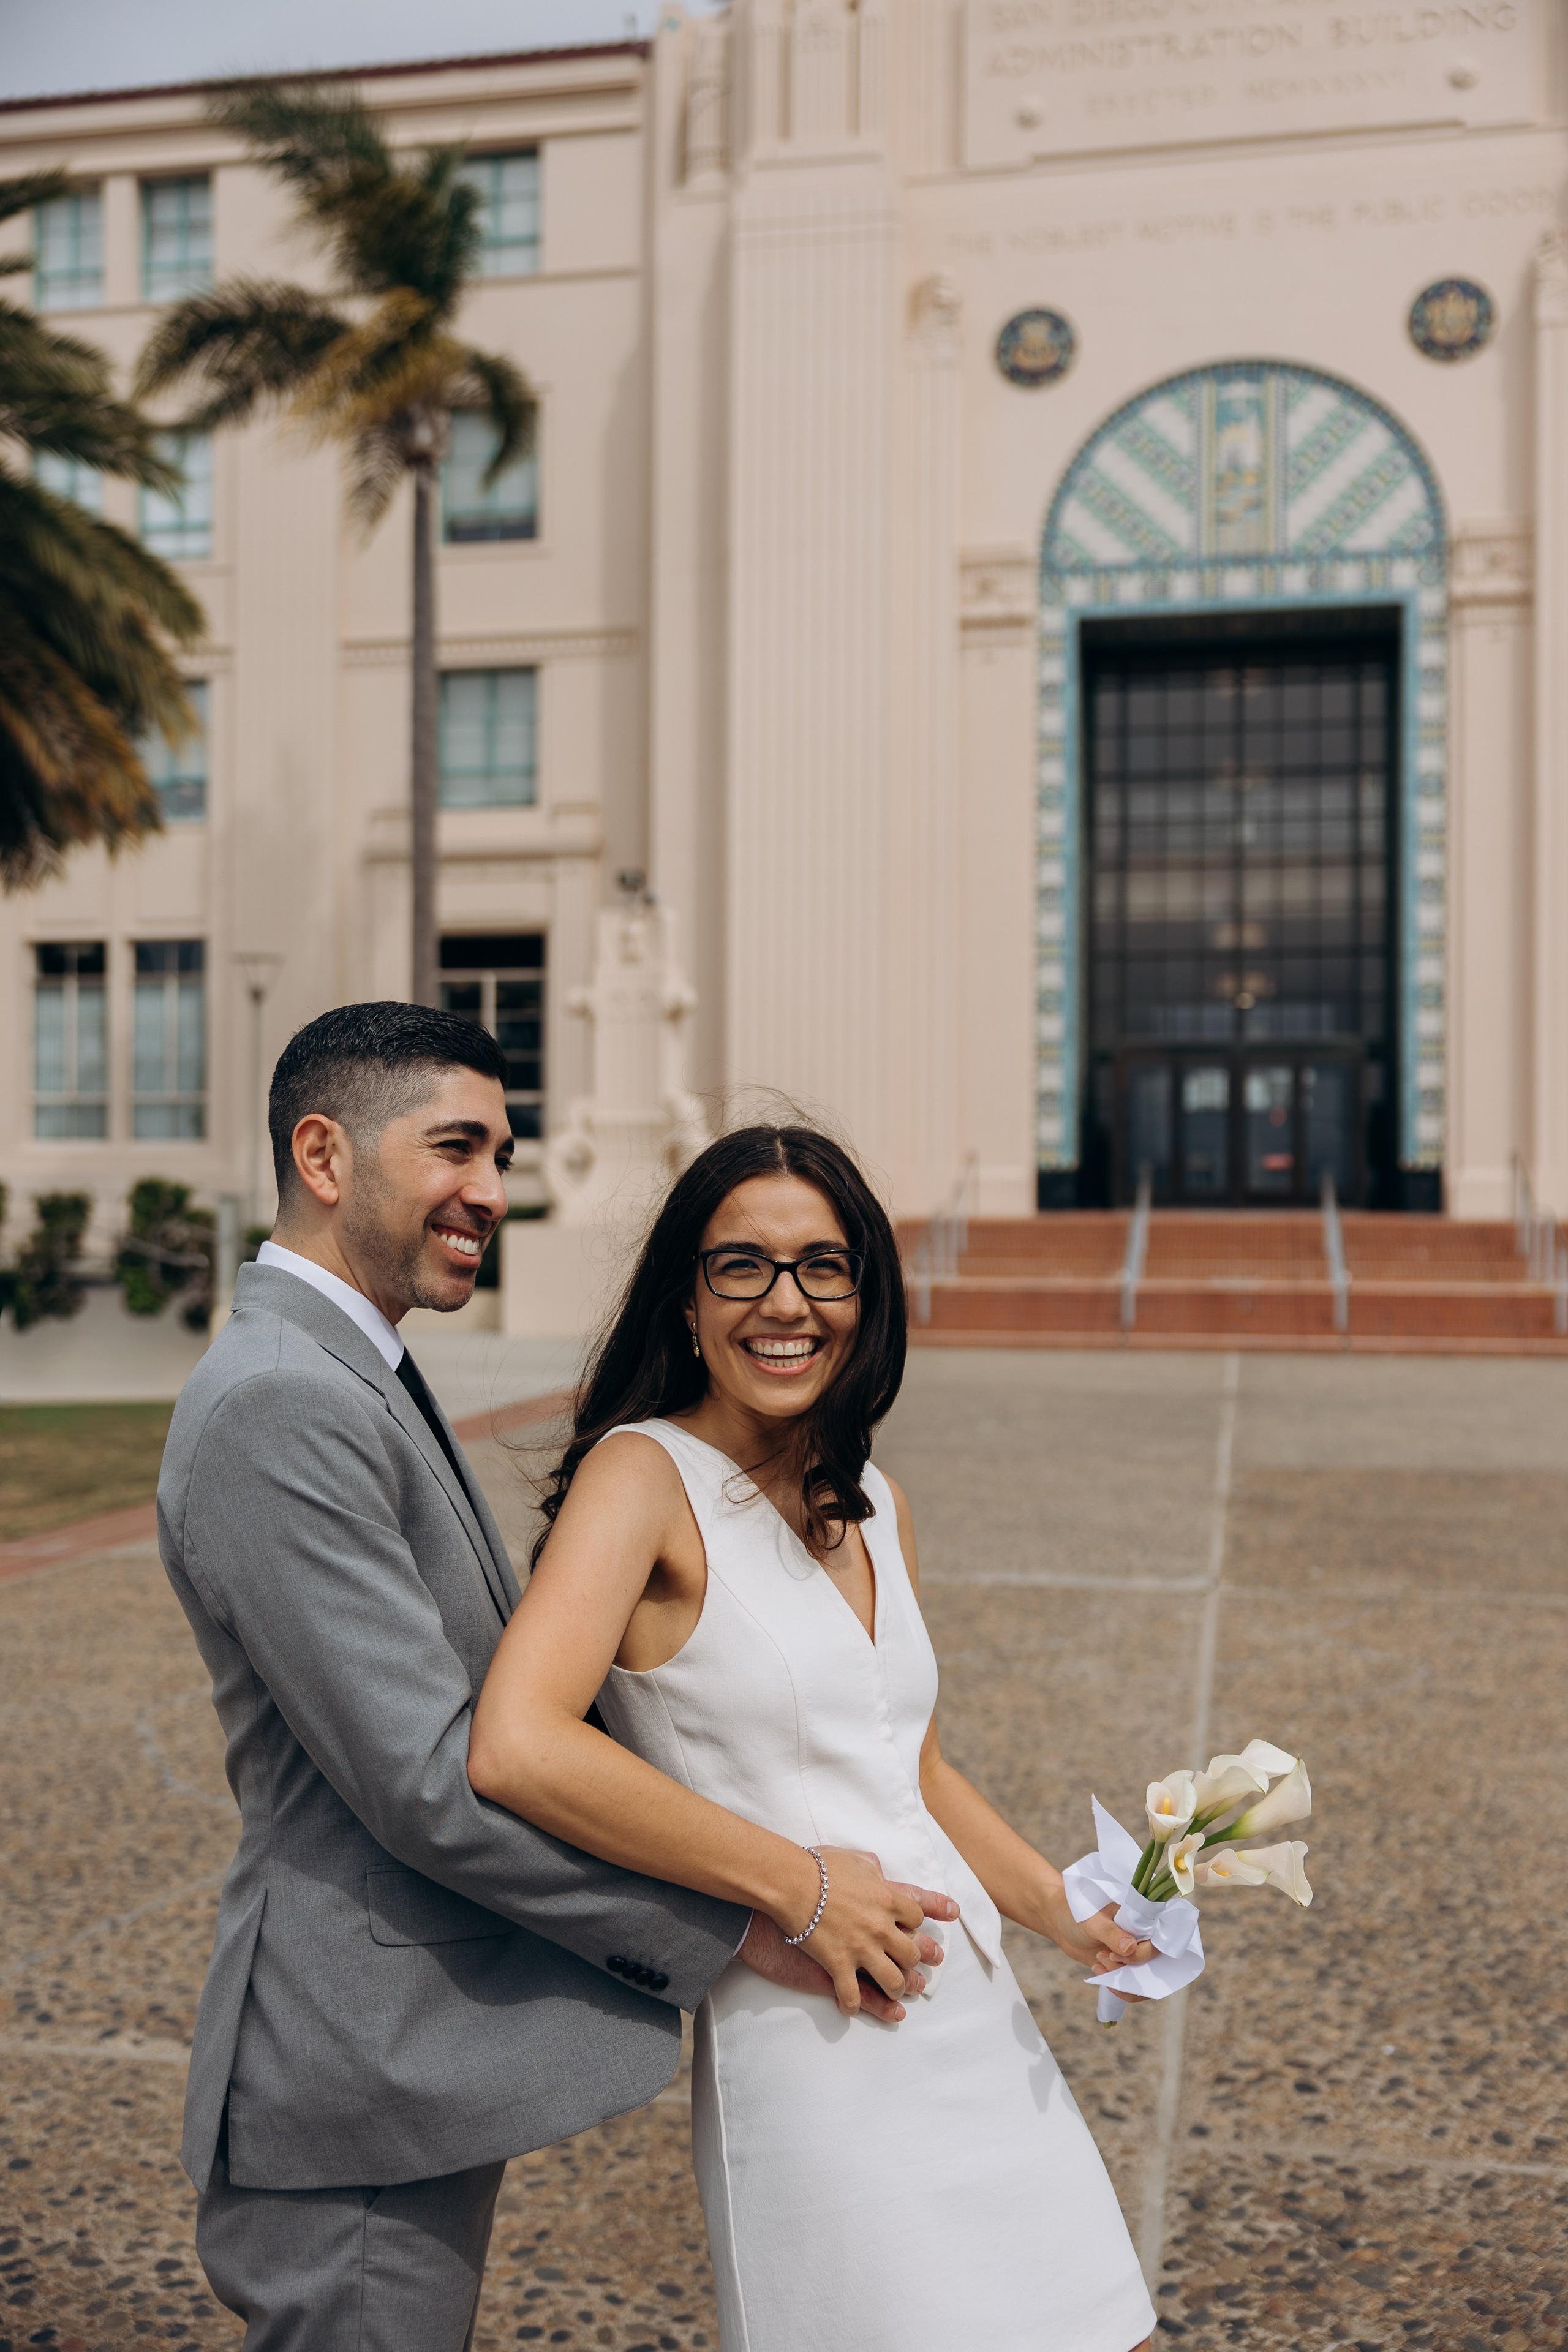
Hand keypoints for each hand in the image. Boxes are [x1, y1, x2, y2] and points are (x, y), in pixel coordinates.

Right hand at [740, 1866, 957, 2021]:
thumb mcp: (854, 1859)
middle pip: (912, 1952)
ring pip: (893, 1980)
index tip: (928, 1928)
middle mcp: (881, 1927)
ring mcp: (861, 1949)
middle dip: (920, 1962)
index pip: (917, 1915)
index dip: (922, 1923)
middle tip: (924, 1971)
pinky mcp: (838, 1965)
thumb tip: (880, 1871)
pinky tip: (851, 2009)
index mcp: (887, 1898)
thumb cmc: (818, 1866)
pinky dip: (853, 2005)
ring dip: (898, 1989)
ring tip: (897, 1994)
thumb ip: (872, 1867)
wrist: (790, 1882)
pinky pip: (853, 1996)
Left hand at [1041, 1887, 1155, 2003]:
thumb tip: (1131, 1948)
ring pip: (1144, 1980)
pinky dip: (1118, 1986)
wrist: (1066, 1926)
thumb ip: (1112, 1934)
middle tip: (1103, 1957)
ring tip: (1098, 1961)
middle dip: (1128, 1969)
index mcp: (1143, 1919)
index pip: (1156, 1943)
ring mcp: (1137, 1954)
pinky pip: (1133, 1986)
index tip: (1114, 1955)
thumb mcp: (1094, 1922)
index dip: (1140, 1955)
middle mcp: (1145, 1938)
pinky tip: (1098, 1969)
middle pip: (1154, 1965)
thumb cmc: (1080, 1916)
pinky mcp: (1128, 1967)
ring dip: (1121, 1979)